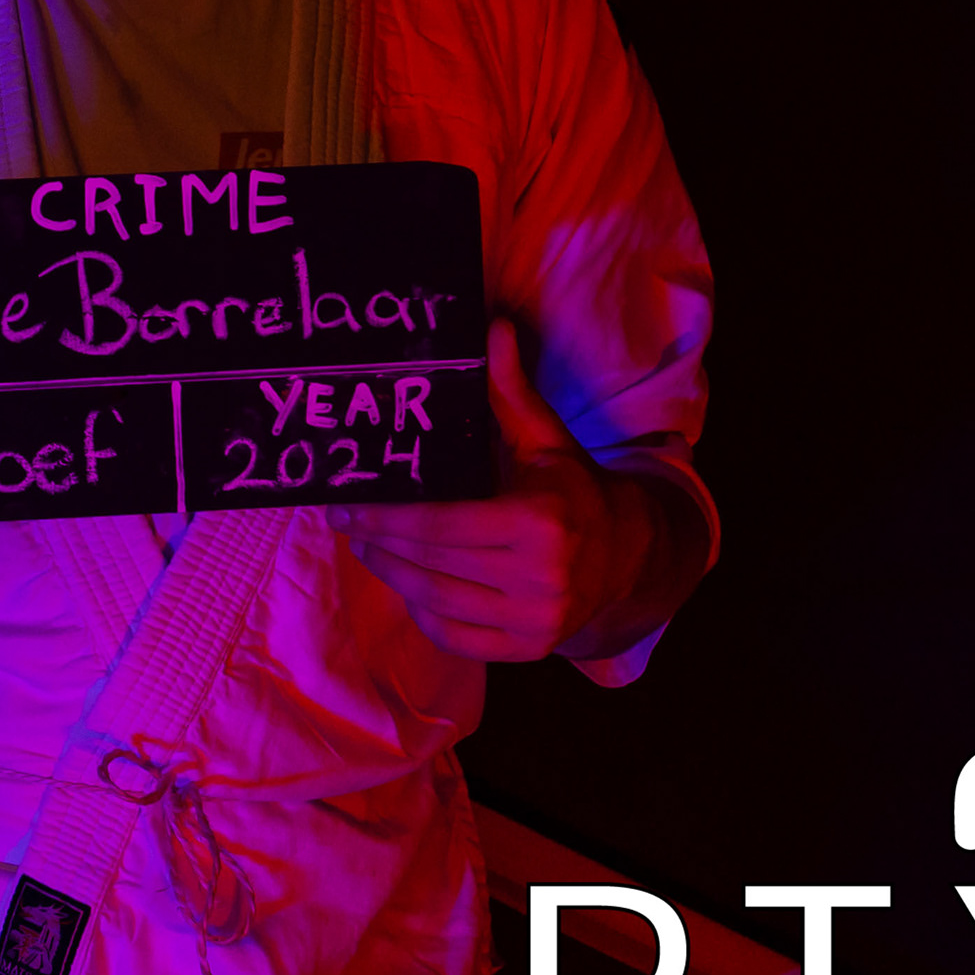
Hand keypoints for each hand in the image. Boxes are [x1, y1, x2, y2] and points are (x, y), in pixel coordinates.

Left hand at [331, 325, 676, 661]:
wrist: (627, 554)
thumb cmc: (571, 488)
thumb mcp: (544, 436)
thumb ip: (509, 387)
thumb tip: (491, 324)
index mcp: (539, 520)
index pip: (441, 523)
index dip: (387, 517)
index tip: (347, 507)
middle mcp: (541, 576)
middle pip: (432, 563)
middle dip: (379, 544)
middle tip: (347, 526)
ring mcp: (537, 621)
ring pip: (437, 601)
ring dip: (394, 576)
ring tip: (369, 550)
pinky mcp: (530, 650)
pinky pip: (456, 636)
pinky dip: (425, 612)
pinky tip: (410, 586)